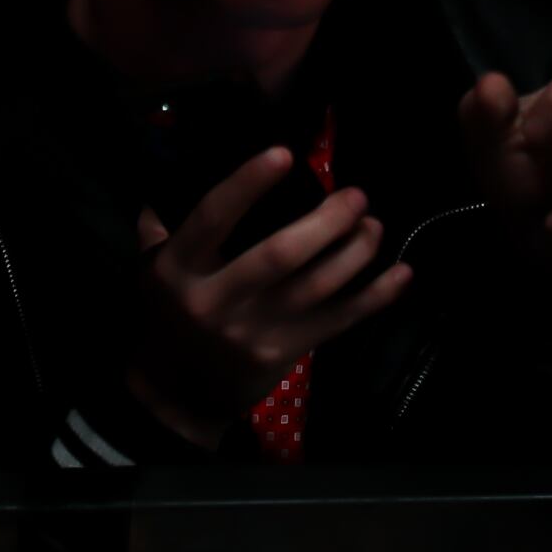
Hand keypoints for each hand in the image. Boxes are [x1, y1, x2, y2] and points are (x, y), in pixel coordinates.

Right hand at [127, 149, 415, 443]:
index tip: (285, 154)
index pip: (213, 218)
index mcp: (179, 270)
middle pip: (279, 254)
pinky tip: (402, 273)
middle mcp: (217, 300)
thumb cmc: (167, 318)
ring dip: (356, 252)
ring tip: (375, 225)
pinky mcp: (286, 352)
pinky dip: (376, 297)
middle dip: (326, 222)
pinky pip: (339, 320)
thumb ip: (159, 226)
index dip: (248, 184)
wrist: (175, 397)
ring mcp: (255, 330)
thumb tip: (173, 170)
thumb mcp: (149, 271)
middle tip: (355, 194)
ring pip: (317, 287)